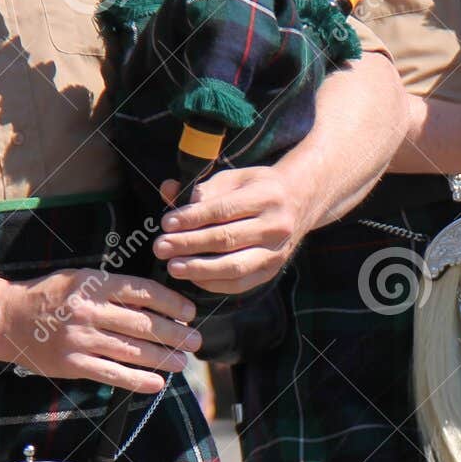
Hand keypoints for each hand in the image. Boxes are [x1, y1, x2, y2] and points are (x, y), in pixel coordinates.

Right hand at [3, 270, 199, 393]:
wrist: (7, 319)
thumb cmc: (48, 297)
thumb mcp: (79, 279)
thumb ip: (112, 288)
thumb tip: (154, 301)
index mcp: (94, 284)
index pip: (142, 292)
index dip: (171, 303)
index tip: (189, 313)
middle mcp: (89, 310)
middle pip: (143, 324)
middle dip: (175, 334)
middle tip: (195, 341)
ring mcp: (81, 338)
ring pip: (131, 350)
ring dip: (162, 358)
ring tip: (182, 362)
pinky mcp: (73, 363)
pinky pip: (112, 374)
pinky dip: (137, 380)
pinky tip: (156, 383)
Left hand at [152, 166, 312, 294]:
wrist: (300, 202)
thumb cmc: (257, 188)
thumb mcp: (234, 178)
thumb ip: (201, 187)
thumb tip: (168, 191)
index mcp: (266, 196)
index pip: (223, 210)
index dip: (192, 218)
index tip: (166, 223)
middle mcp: (276, 226)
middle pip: (226, 239)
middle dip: (189, 245)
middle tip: (160, 247)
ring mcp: (277, 252)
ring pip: (234, 266)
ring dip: (199, 269)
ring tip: (173, 267)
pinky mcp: (272, 271)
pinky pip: (240, 283)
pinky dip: (213, 283)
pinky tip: (192, 277)